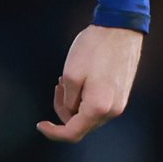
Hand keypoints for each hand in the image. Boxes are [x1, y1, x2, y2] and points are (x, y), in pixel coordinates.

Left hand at [38, 24, 142, 142]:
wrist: (120, 28)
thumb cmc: (95, 48)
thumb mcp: (70, 75)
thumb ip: (67, 101)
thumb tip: (70, 111)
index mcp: (98, 108)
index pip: (72, 133)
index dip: (53, 133)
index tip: (40, 125)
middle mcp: (112, 111)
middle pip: (81, 125)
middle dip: (64, 110)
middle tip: (57, 86)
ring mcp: (119, 103)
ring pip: (89, 115)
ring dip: (75, 103)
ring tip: (68, 79)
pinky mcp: (122, 94)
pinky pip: (99, 105)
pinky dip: (86, 98)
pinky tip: (82, 80)